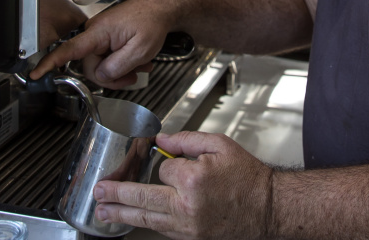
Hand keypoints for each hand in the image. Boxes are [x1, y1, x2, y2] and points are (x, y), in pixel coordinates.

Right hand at [30, 0, 174, 88]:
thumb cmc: (152, 21)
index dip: (50, 63)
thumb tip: (101, 76)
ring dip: (122, 69)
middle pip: (92, 67)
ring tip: (140, 63)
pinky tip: (137, 59)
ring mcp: (102, 35)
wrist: (162, 9)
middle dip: (112, 76)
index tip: (36, 72)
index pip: (68, 50)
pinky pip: (109, 57)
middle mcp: (96, 32)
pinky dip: (123, 62)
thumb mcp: (139, 50)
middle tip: (133, 75)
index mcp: (98, 32)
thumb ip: (117, 66)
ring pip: (102, 65)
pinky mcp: (108, 38)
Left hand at [93, 131, 272, 239]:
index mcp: (194, 179)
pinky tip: (133, 220)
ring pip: (147, 219)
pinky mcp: (192, 238)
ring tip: (103, 212)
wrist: (269, 209)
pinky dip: (146, 224)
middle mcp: (188, 205)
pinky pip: (162, 230)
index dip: (170, 163)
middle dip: (117, 194)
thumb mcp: (221, 145)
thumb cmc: (248, 178)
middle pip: (142, 198)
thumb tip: (162, 139)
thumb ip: (187, 139)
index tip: (183, 164)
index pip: (164, 168)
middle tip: (99, 192)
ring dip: (122, 214)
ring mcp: (188, 226)